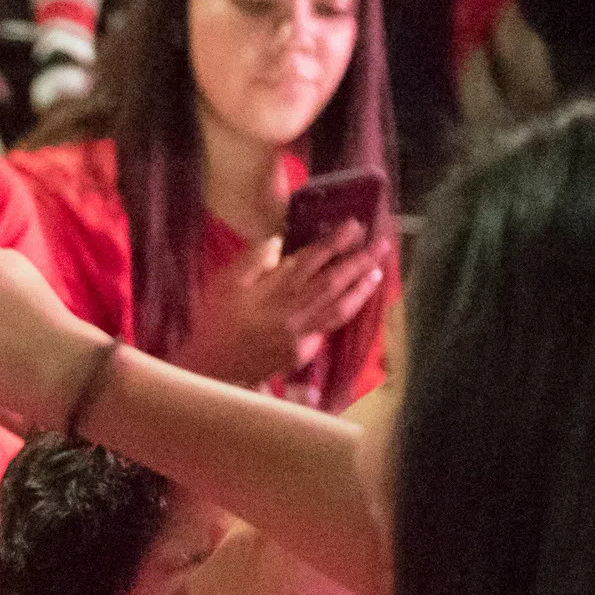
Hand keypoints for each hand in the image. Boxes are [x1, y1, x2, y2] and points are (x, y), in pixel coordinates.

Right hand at [170, 224, 388, 387]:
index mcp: (274, 291)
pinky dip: (345, 312)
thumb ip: (251, 261)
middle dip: (360, 261)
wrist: (211, 369)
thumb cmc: (213, 323)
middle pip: (334, 282)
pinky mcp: (301, 351)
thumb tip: (277, 244)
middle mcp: (294, 311)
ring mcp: (301, 334)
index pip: (312, 259)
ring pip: (339, 308)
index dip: (336, 241)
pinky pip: (328, 327)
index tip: (355, 225)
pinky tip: (353, 302)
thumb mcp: (223, 284)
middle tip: (383, 244)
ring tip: (378, 272)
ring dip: (361, 289)